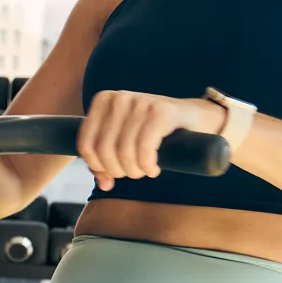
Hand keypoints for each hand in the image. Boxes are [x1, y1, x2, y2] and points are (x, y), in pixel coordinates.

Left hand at [79, 89, 225, 190]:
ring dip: (135, 170)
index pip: (86, 143)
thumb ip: (107, 160)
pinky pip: (144, 148)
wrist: (196, 118)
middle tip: (133, 172)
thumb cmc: (155, 132)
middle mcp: (119, 98)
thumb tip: (104, 184)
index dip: (96, 166)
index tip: (111, 173)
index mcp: (103, 101)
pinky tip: (153, 168)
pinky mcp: (162, 111)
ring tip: (144, 170)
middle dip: (118, 170)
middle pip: (104, 150)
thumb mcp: (124, 141)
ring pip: (124, 151)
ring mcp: (141, 101)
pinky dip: (147, 165)